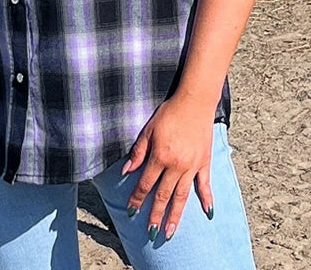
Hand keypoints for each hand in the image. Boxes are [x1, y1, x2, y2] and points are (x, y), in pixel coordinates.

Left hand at [123, 94, 215, 240]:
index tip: (131, 211)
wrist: (194, 102)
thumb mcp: (148, 129)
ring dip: (175, 215)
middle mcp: (177, 165)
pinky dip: (206, 199)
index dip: (138, 198)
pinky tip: (207, 213)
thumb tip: (127, 170)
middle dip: (156, 214)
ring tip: (170, 232)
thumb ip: (138, 151)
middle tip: (151, 232)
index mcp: (161, 156)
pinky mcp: (205, 163)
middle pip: (164, 195)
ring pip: (182, 196)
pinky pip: (205, 185)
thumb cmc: (169, 113)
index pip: (146, 183)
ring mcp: (193, 166)